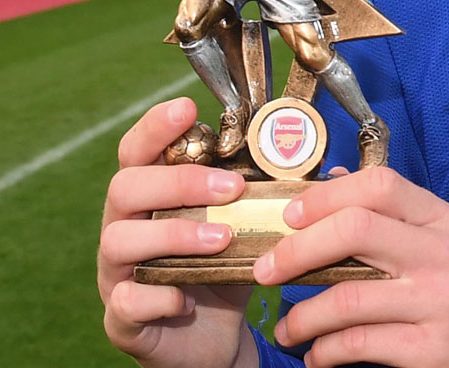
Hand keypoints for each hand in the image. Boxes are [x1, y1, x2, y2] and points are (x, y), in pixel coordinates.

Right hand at [98, 97, 255, 367]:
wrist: (214, 340)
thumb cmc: (225, 269)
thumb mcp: (249, 227)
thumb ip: (273, 195)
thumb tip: (331, 172)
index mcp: (152, 195)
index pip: (139, 150)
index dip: (155, 127)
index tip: (188, 109)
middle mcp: (125, 226)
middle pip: (126, 186)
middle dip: (179, 182)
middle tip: (230, 188)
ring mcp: (117, 273)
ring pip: (120, 241)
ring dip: (173, 235)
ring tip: (221, 239)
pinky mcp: (123, 318)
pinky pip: (126, 302)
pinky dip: (156, 297)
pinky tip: (184, 299)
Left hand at [255, 166, 448, 367]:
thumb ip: (395, 213)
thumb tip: (330, 181)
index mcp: (442, 219)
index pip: (379, 185)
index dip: (324, 195)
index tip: (288, 215)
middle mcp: (441, 254)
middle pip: (354, 230)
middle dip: (295, 250)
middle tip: (265, 270)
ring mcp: (438, 302)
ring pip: (347, 298)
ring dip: (301, 316)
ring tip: (285, 328)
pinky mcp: (432, 349)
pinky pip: (360, 345)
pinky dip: (325, 353)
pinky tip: (316, 356)